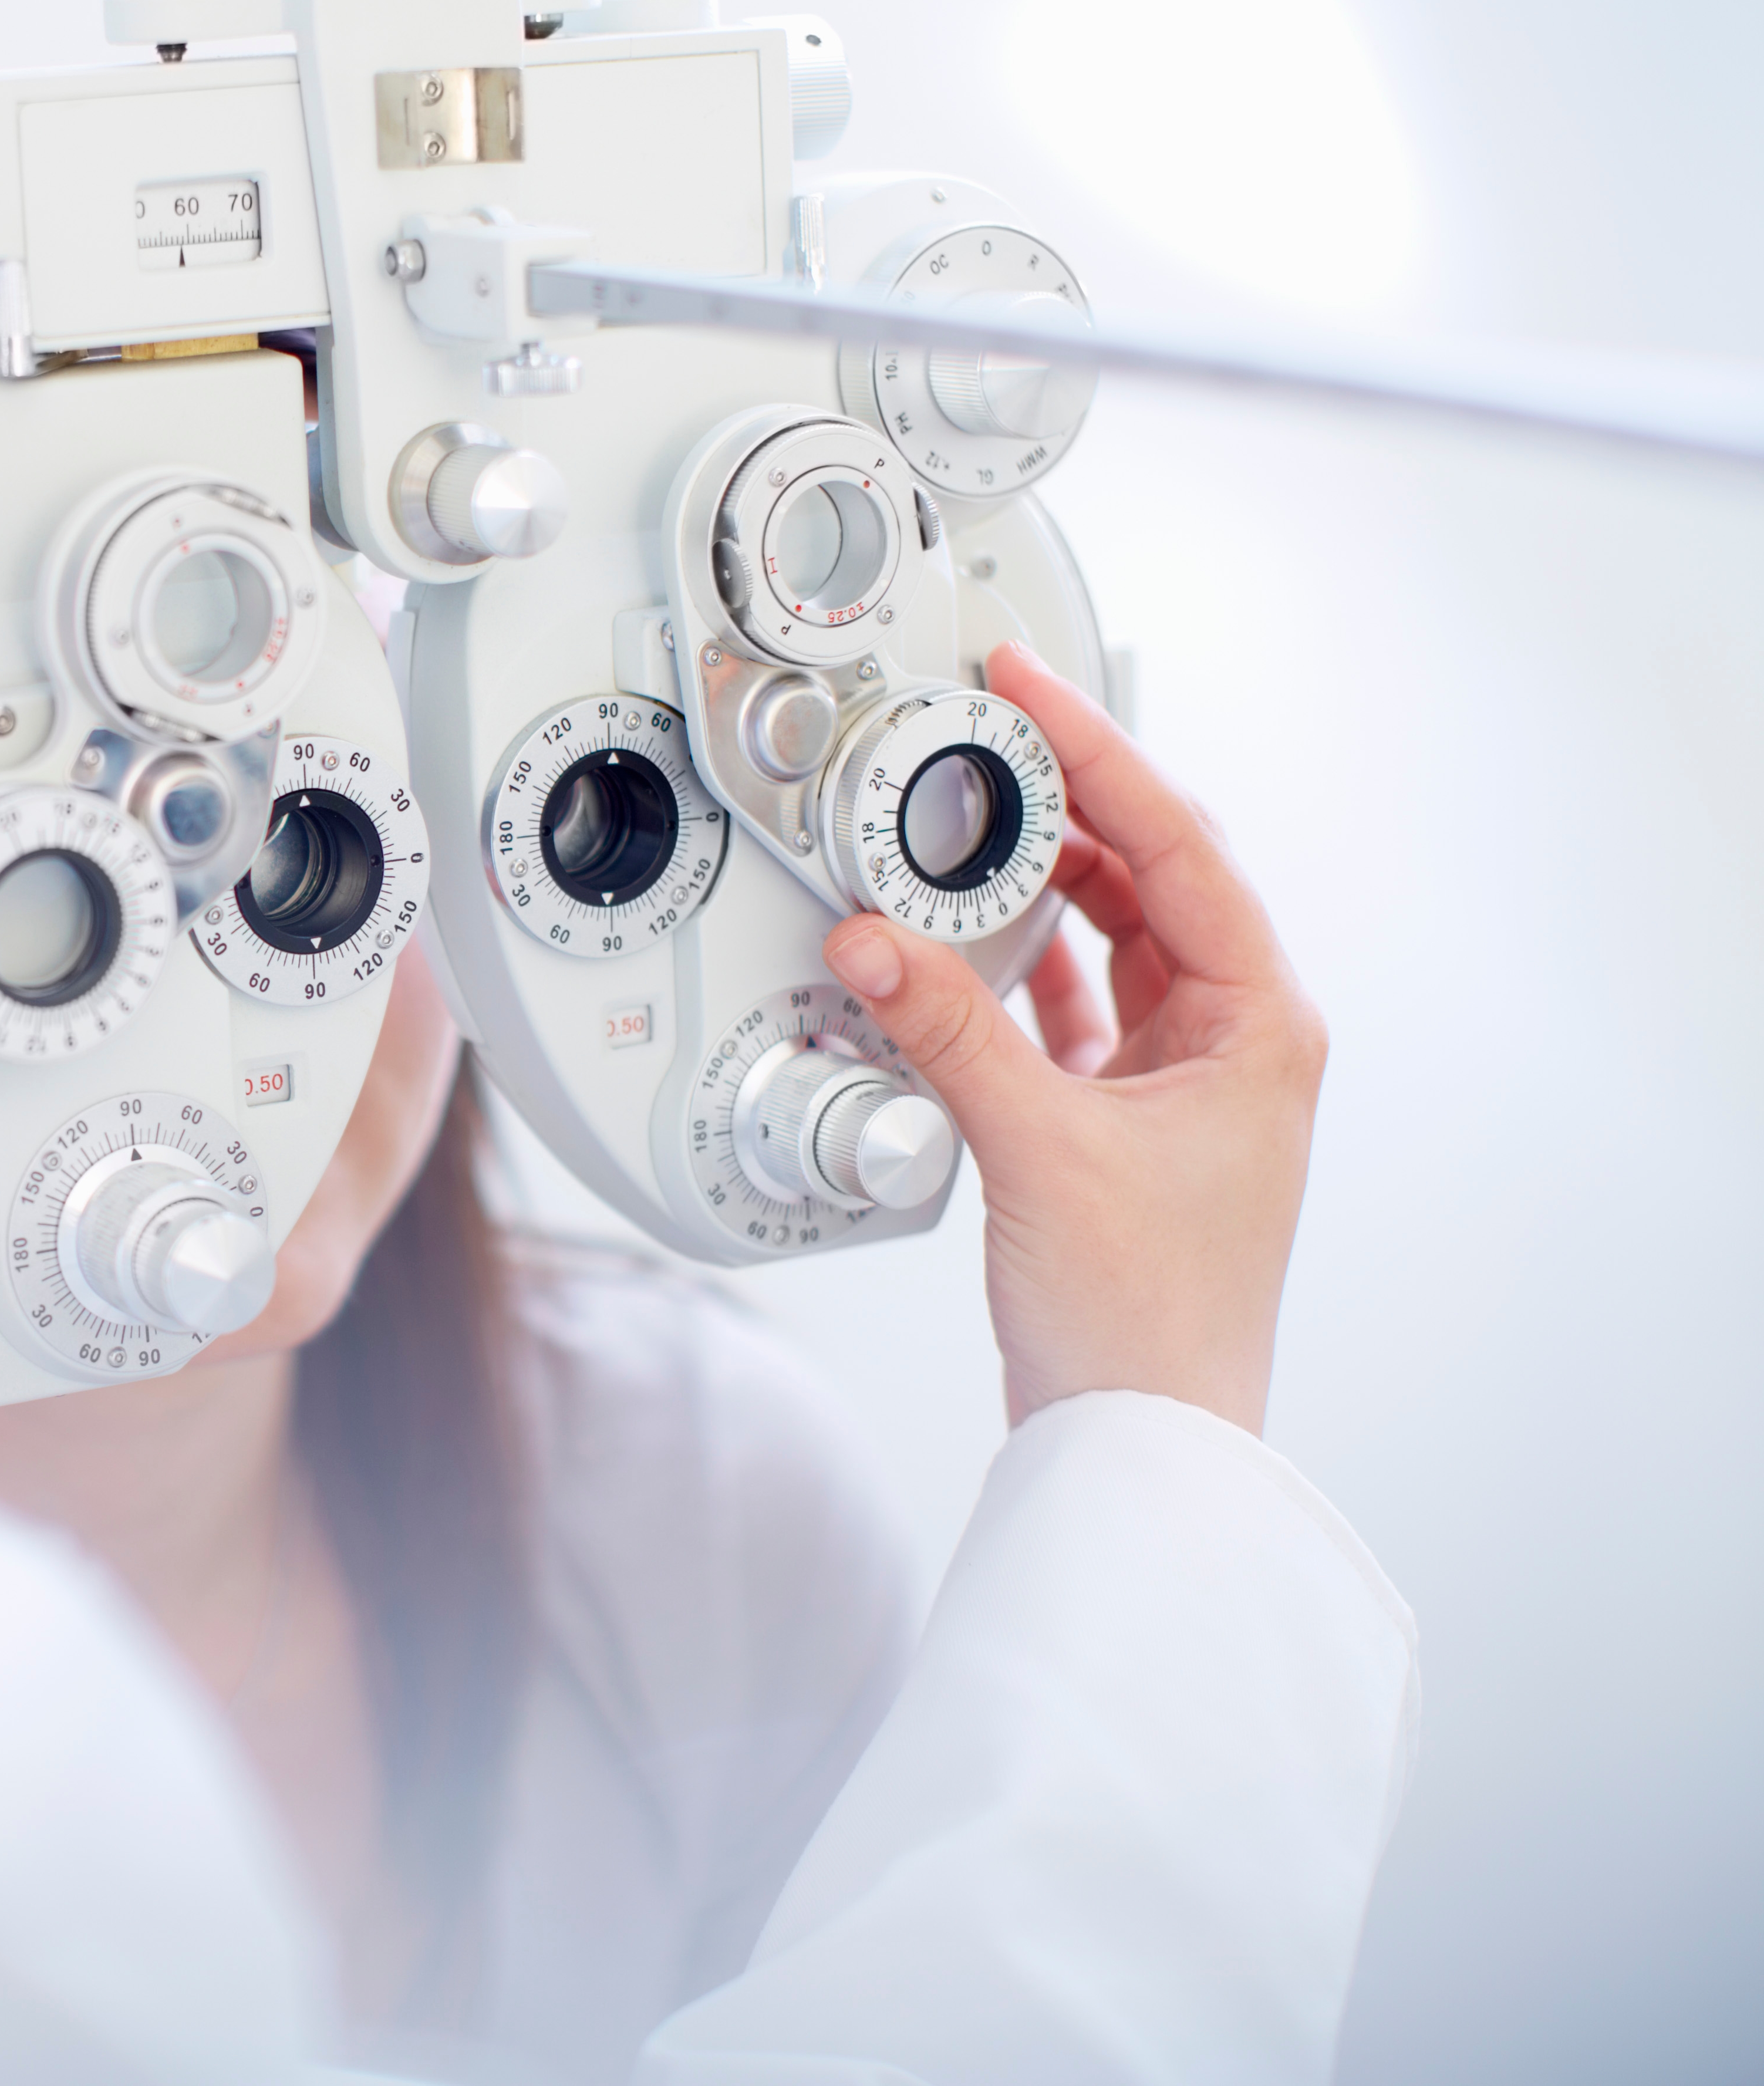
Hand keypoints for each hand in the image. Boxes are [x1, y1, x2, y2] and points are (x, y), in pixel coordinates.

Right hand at [821, 642, 1326, 1434]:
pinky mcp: (1119, 1124)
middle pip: (1150, 877)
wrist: (1141, 1443)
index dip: (1102, 756)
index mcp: (1260, 1026)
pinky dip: (1015, 968)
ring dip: (1039, 884)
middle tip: (991, 732)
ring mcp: (1180, 1085)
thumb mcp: (1040, 1147)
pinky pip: (1069, 1008)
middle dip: (1068, 803)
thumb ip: (947, 1029)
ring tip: (966, 825)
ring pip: (1109, 940)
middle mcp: (1233, 1044)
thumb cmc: (1146, 1321)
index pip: (1179, 847)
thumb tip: (872, 939)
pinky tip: (963, 943)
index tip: (1032, 688)